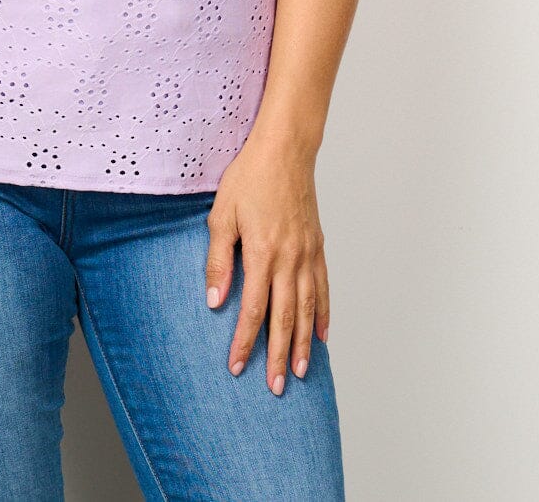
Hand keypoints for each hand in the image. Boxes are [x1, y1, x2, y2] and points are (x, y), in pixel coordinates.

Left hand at [204, 135, 327, 394]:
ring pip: (307, 309)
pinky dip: (323, 314)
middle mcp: (289, 259)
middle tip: (274, 388)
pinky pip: (323, 287)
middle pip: (284, 318)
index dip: (244, 341)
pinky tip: (321, 334)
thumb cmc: (249, 177)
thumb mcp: (221, 215)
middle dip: (278, 356)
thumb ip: (218, 261)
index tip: (236, 366)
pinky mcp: (317, 246)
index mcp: (262, 253)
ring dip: (303, 343)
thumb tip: (215, 302)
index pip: (254, 310)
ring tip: (300, 372)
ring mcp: (307, 254)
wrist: (285, 150)